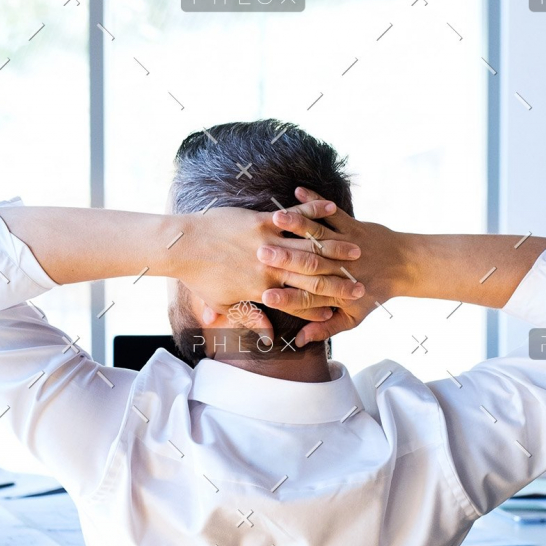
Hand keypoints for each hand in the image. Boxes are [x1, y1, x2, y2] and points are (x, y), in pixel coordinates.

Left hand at [170, 198, 367, 338]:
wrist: (183, 245)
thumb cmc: (200, 276)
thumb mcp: (223, 303)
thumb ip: (248, 318)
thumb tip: (267, 337)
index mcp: (262, 289)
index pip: (300, 302)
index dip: (323, 307)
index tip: (342, 310)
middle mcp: (270, 267)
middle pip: (313, 276)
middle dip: (340, 281)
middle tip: (362, 284)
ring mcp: (268, 241)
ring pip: (309, 246)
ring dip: (336, 248)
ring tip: (356, 250)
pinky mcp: (262, 220)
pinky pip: (294, 216)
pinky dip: (314, 211)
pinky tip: (332, 208)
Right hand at [257, 187, 415, 344]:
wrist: (406, 266)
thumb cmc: (374, 292)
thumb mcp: (352, 318)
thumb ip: (325, 329)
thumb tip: (300, 342)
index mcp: (338, 292)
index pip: (308, 299)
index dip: (287, 299)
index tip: (267, 297)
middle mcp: (341, 268)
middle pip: (309, 265)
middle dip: (284, 258)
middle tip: (260, 254)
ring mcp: (346, 244)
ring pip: (318, 235)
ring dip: (297, 225)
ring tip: (276, 219)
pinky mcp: (352, 226)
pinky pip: (332, 212)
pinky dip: (315, 202)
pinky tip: (298, 192)